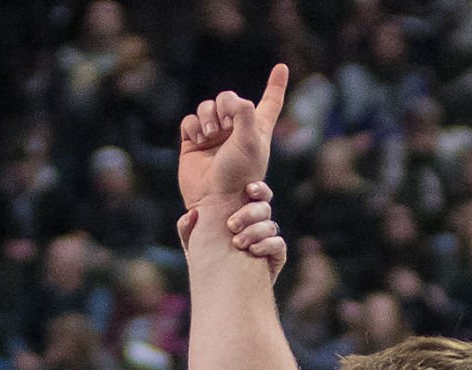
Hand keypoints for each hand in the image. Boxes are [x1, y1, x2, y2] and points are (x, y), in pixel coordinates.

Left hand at [177, 180, 286, 283]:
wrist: (221, 296)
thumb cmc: (208, 267)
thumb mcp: (193, 248)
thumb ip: (187, 230)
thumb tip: (192, 214)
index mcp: (243, 214)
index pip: (257, 194)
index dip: (258, 189)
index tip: (248, 190)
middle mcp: (258, 225)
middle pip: (264, 207)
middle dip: (249, 213)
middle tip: (231, 225)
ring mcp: (268, 241)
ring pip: (270, 226)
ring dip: (254, 231)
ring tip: (237, 243)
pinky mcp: (275, 258)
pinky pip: (278, 245)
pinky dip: (267, 245)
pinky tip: (253, 251)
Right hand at [178, 63, 287, 210]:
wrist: (215, 200)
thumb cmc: (239, 174)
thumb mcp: (250, 140)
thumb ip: (244, 111)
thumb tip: (229, 101)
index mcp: (256, 130)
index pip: (270, 102)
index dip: (275, 85)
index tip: (281, 68)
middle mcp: (235, 131)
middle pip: (228, 98)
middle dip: (225, 105)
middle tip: (226, 125)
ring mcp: (213, 137)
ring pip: (207, 107)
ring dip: (208, 116)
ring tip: (211, 135)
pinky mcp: (193, 143)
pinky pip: (190, 121)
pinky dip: (193, 126)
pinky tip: (199, 139)